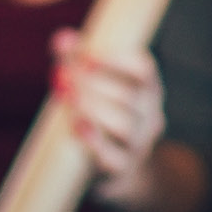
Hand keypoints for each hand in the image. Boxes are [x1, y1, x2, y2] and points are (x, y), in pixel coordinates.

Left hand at [54, 31, 166, 210]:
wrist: (123, 172)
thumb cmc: (105, 119)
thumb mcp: (98, 89)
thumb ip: (78, 62)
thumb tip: (61, 39)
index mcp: (147, 91)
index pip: (144, 70)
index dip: (118, 61)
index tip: (88, 55)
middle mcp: (149, 116)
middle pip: (128, 96)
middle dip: (93, 83)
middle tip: (63, 74)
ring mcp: (139, 145)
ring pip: (124, 125)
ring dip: (93, 108)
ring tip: (67, 96)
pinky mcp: (122, 170)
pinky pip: (113, 158)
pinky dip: (95, 141)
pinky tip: (77, 126)